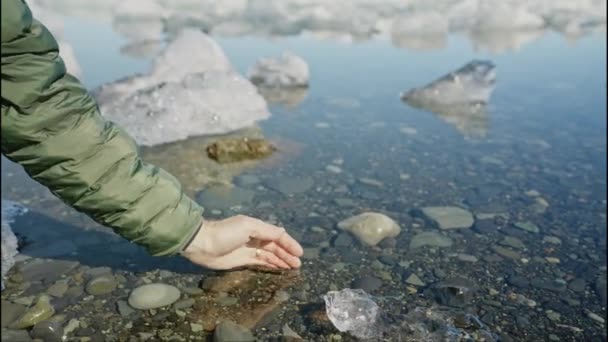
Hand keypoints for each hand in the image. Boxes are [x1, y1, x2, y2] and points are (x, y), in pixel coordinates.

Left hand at [181, 215, 303, 269]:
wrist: (201, 244)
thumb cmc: (225, 233)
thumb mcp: (248, 227)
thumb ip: (267, 231)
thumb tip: (283, 235)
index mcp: (257, 226)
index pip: (277, 235)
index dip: (289, 243)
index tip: (300, 253)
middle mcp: (255, 237)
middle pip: (275, 246)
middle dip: (287, 254)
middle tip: (298, 264)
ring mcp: (249, 249)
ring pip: (270, 255)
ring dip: (281, 260)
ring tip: (293, 267)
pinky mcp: (243, 260)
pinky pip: (261, 262)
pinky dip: (271, 264)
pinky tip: (279, 268)